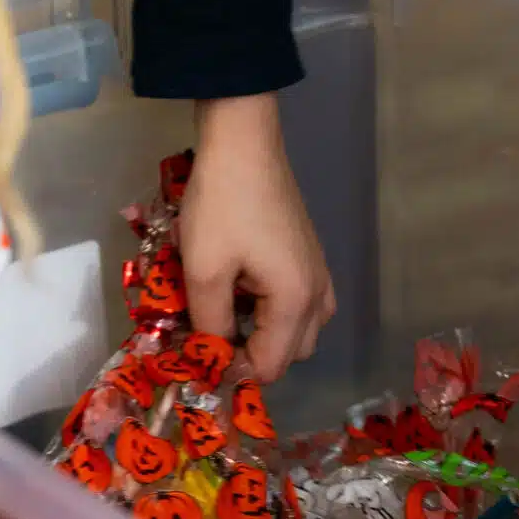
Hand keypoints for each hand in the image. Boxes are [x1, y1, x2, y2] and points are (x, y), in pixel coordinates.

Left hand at [180, 93, 334, 383]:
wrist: (244, 144)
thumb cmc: (221, 207)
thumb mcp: (203, 271)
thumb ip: (210, 324)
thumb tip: (213, 355)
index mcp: (296, 301)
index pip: (270, 366)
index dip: (232, 373)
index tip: (198, 362)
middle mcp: (318, 293)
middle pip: (292, 354)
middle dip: (252, 357)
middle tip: (211, 340)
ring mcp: (319, 272)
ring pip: (301, 330)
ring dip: (266, 335)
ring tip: (228, 317)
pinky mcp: (310, 255)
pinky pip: (302, 303)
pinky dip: (276, 311)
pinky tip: (244, 291)